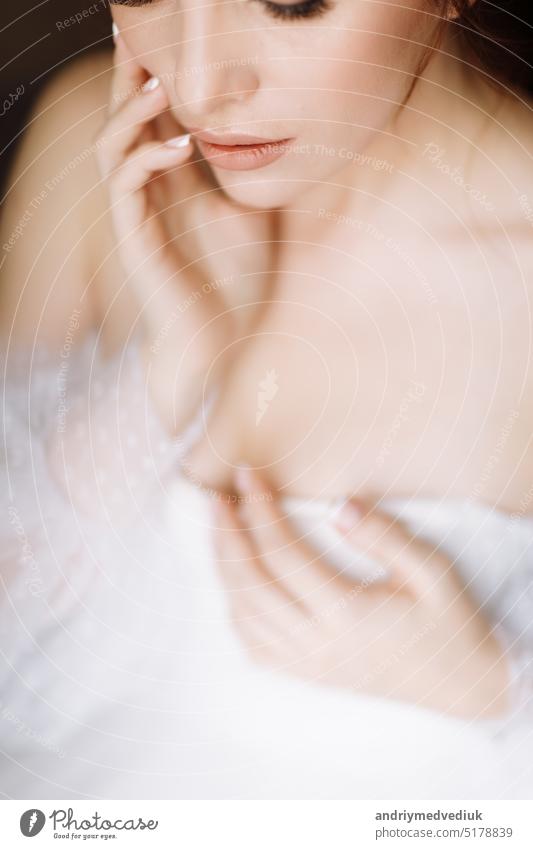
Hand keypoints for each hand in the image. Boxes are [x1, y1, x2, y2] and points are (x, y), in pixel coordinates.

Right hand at [94, 33, 274, 431]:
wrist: (221, 340)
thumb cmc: (236, 282)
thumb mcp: (253, 213)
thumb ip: (246, 174)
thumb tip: (275, 135)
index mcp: (175, 181)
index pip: (157, 117)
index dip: (155, 75)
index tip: (165, 37)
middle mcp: (150, 190)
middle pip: (125, 118)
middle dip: (128, 75)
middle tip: (133, 32)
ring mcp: (138, 212)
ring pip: (112, 145)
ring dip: (131, 110)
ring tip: (157, 82)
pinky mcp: (135, 235)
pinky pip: (126, 183)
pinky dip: (148, 156)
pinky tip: (181, 145)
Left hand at [212, 468, 510, 718]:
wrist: (463, 686)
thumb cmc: (448, 622)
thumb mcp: (432, 571)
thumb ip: (384, 536)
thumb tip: (337, 507)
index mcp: (348, 613)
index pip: (283, 553)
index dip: (259, 509)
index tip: (247, 476)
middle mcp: (319, 644)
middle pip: (250, 583)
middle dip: (227, 535)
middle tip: (219, 498)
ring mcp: (309, 666)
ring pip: (243, 615)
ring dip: (224, 568)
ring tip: (221, 528)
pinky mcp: (308, 677)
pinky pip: (253, 645)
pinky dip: (235, 608)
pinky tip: (235, 581)